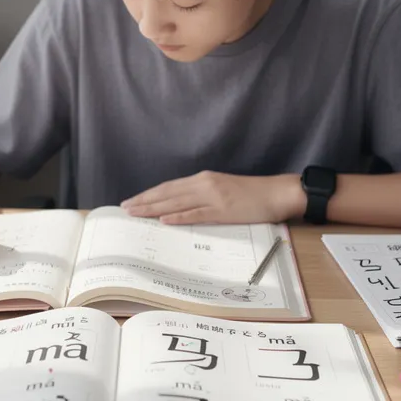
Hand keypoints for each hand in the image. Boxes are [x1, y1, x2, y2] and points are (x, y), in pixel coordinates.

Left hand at [121, 171, 304, 224]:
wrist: (276, 193)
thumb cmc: (251, 194)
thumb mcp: (222, 189)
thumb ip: (202, 195)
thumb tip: (181, 207)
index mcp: (203, 179)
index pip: (169, 186)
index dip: (149, 194)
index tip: (132, 200)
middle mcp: (204, 184)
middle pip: (167, 193)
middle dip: (144, 201)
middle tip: (125, 208)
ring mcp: (213, 197)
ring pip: (176, 203)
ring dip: (154, 209)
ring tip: (136, 214)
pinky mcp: (223, 210)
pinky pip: (196, 214)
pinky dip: (179, 217)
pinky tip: (165, 220)